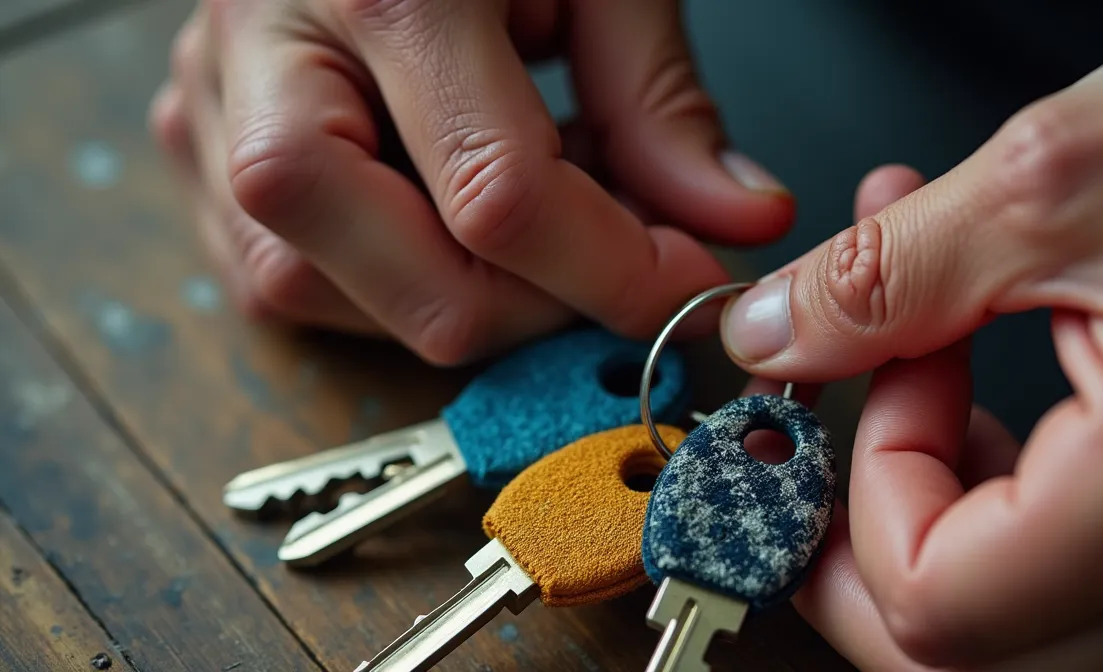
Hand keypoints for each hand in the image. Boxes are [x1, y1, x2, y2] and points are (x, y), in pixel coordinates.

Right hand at [150, 0, 793, 362]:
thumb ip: (661, 105)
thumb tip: (734, 227)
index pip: (499, 200)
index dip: (615, 274)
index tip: (687, 290)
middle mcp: (267, 51)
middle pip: (399, 282)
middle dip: (529, 313)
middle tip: (599, 272)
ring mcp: (207, 97)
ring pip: (317, 296)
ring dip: (449, 295)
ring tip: (511, 214)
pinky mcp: (188, 132)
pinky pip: (278, 276)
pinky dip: (378, 278)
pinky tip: (433, 211)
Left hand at [722, 3, 1102, 668]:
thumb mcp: (1052, 176)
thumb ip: (882, 278)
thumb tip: (775, 338)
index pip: (935, 604)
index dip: (859, 498)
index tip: (869, 381)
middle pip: (967, 661)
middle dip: (862, 543)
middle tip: (832, 433)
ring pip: (1017, 635)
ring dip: (927, 519)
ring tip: (918, 378)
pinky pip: (1078, 581)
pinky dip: (997, 511)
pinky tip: (981, 410)